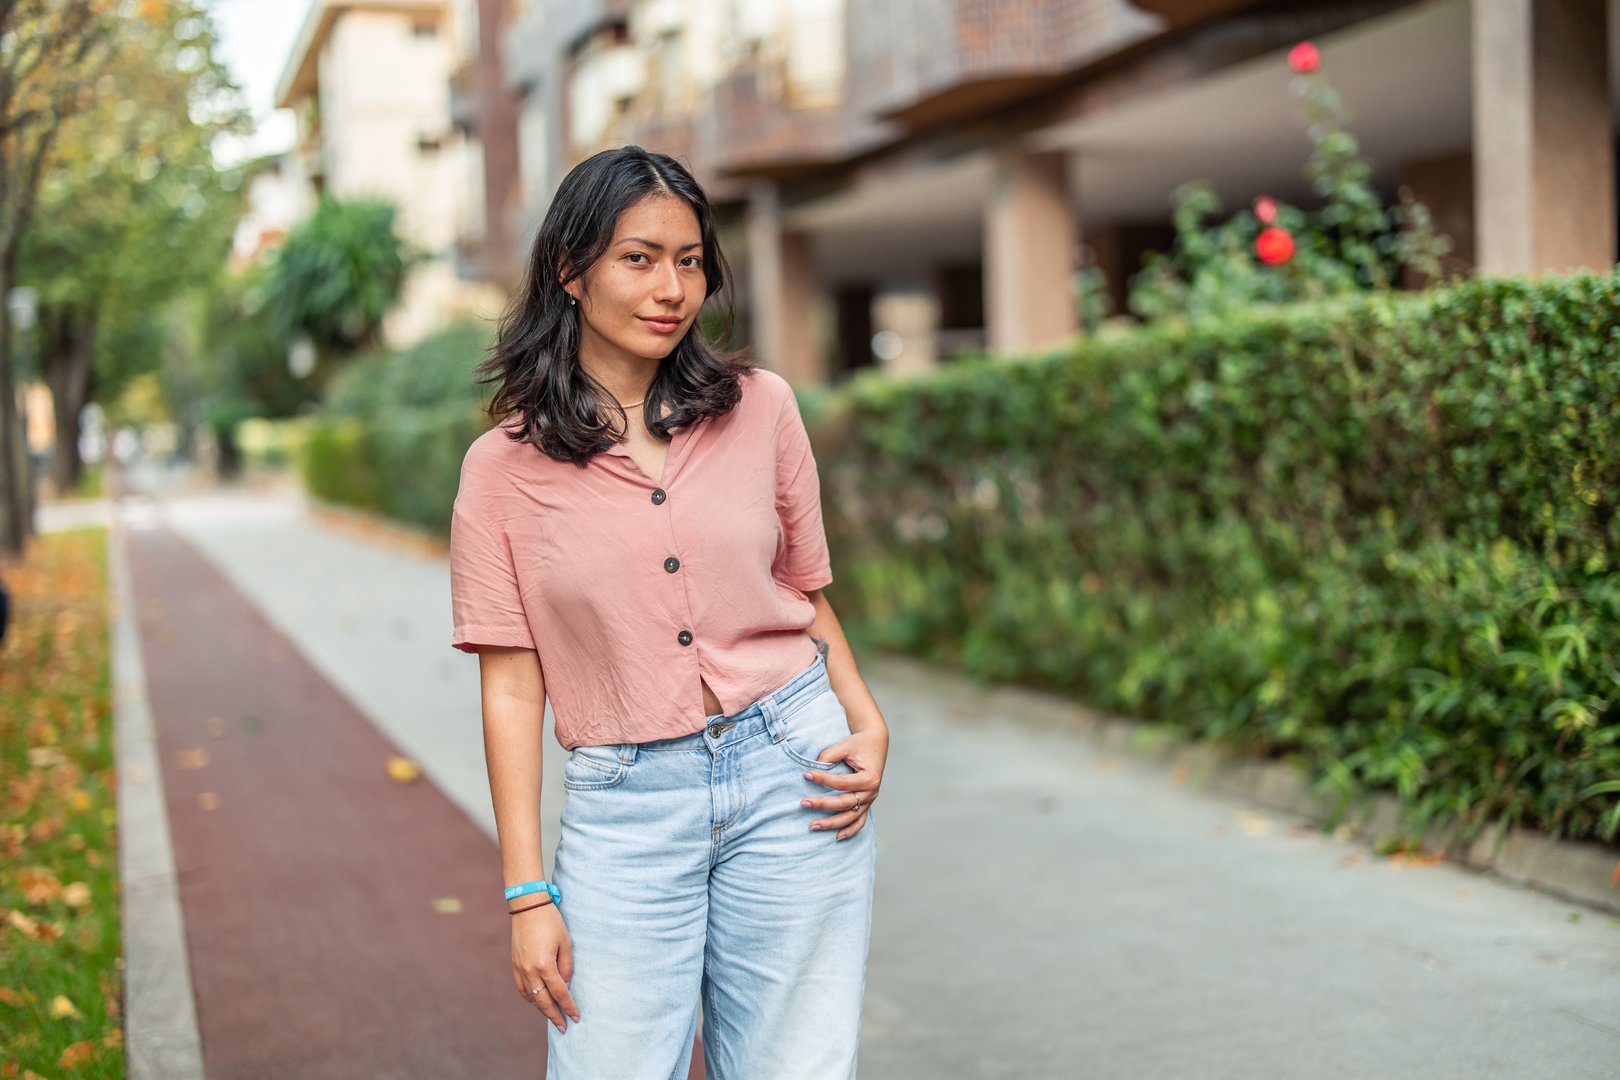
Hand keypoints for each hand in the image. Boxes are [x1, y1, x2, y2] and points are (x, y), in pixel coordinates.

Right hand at [511, 904, 579, 1032]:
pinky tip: (537, 1001)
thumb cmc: (551, 921)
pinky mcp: (515, 964)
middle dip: (554, 1016)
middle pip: (542, 1001)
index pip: (559, 993)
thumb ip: (566, 967)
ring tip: (552, 1016)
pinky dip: (529, 998)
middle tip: (563, 1027)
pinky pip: (521, 988)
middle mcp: (529, 970)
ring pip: (530, 997)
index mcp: (544, 965)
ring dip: (541, 1008)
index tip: (576, 1017)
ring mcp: (519, 968)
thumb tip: (565, 985)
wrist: (527, 906)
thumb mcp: (566, 942)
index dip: (568, 1006)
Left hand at [801, 724, 887, 839]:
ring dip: (832, 823)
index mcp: (869, 778)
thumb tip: (811, 770)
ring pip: (850, 817)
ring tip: (813, 826)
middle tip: (803, 803)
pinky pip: (859, 821)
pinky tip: (837, 837)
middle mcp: (872, 792)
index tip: (806, 774)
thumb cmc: (859, 744)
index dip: (823, 779)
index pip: (842, 783)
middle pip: (844, 803)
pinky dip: (850, 830)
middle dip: (822, 805)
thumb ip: (828, 757)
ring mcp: (870, 800)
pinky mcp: (867, 803)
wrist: (875, 743)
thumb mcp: (844, 746)